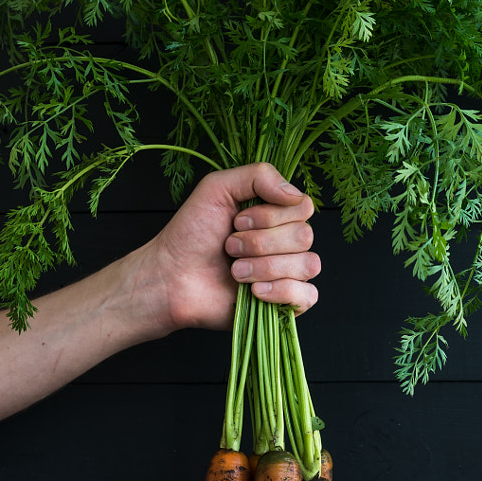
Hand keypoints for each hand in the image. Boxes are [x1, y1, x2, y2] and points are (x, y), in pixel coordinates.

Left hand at [131, 162, 320, 335]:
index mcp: (276, 215)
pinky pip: (308, 295)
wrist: (173, 277)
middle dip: (261, 243)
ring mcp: (288, 274)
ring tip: (235, 271)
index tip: (237, 222)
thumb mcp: (218, 188)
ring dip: (265, 267)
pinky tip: (254, 291)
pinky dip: (281, 291)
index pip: (303, 207)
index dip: (271, 216)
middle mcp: (286, 243)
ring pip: (307, 265)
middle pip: (304, 236)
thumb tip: (295, 194)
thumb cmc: (190, 235)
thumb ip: (259, 176)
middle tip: (229, 248)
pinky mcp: (285, 304)